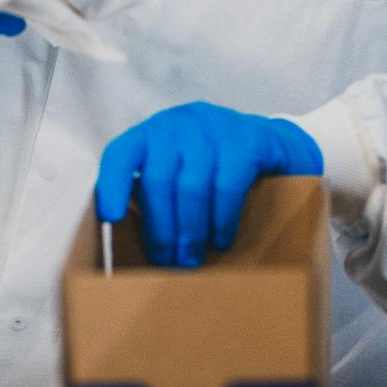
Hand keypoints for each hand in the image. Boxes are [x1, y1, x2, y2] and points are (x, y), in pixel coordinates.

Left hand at [96, 102, 322, 266]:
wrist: (276, 145)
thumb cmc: (218, 169)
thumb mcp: (183, 170)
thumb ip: (160, 194)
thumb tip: (145, 249)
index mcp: (155, 133)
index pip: (122, 153)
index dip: (112, 184)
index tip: (111, 218)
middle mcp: (180, 122)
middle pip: (159, 179)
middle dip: (162, 229)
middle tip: (168, 263)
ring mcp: (215, 126)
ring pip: (192, 185)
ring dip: (191, 231)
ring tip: (192, 260)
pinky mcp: (247, 139)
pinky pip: (227, 185)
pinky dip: (222, 219)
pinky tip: (222, 240)